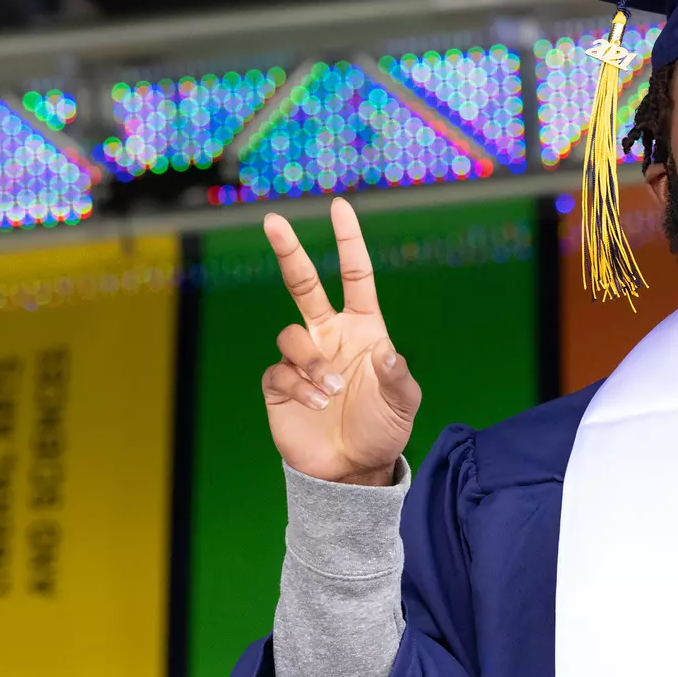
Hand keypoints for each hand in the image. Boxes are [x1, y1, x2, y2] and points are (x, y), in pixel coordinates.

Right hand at [261, 198, 420, 484]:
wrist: (352, 470)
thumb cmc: (383, 429)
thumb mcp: (403, 404)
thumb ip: (399, 378)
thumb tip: (387, 355)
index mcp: (362, 329)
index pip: (354, 276)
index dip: (348, 242)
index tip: (340, 206)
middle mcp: (329, 336)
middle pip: (303, 283)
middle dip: (288, 250)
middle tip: (274, 219)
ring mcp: (302, 358)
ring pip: (289, 334)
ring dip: (310, 361)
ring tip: (330, 392)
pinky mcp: (279, 384)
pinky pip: (278, 370)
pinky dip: (297, 385)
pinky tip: (314, 404)